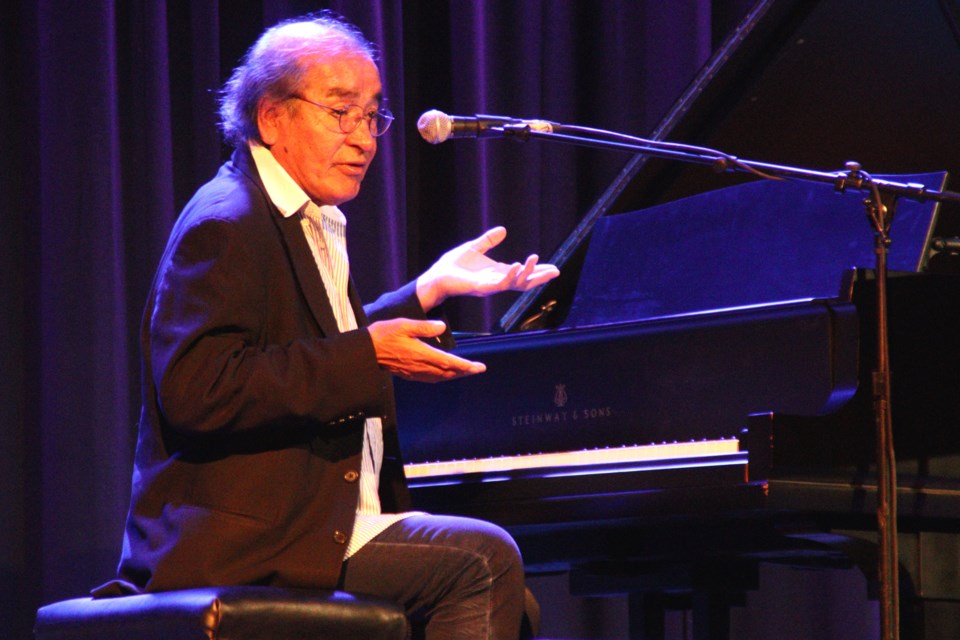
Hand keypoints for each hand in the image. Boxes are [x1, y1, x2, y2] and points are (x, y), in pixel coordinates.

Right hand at [368, 318, 485, 381]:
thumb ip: (425, 327)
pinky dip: (442, 377)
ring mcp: (415, 372)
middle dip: (465, 371)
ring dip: (454, 375)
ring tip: (465, 371)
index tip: (480, 367)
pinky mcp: (409, 374)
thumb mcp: (404, 325)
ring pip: (441, 377)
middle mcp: (421, 366)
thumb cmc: (384, 334)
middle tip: (478, 369)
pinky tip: (444, 373)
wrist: (366, 351)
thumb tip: (442, 327)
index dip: (467, 366)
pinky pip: (431, 378)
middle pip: (449, 372)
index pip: (450, 362)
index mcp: (422, 354)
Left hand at [416, 226, 559, 311]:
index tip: (553, 268)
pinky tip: (517, 266)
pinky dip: (509, 276)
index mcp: (497, 273)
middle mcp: (496, 281)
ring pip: (514, 283)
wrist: (436, 276)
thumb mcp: (474, 248)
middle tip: (555, 272)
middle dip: (539, 277)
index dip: (537, 271)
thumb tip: (504, 230)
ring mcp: (489, 286)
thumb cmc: (453, 266)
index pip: (522, 273)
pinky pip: (499, 283)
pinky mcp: (480, 288)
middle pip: (524, 282)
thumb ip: (489, 241)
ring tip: (535, 260)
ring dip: (526, 274)